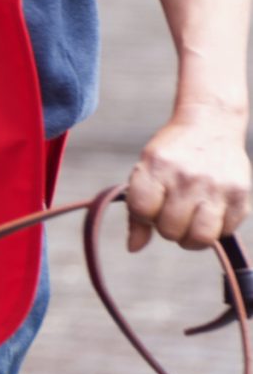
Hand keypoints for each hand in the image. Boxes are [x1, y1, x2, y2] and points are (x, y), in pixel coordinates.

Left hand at [125, 111, 252, 251]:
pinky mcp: (240, 194)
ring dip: (191, 238)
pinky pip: (225, 232)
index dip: (143, 214)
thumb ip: (137, 210)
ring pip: (200, 238)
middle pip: (170, 230)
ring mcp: (216, 186)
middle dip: (168, 227)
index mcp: (157, 166)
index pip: (142, 211)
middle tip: (173, 211)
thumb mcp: (146, 170)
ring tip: (190, 222)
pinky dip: (216, 229)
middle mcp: (187, 177)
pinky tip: (210, 211)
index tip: (151, 204)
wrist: (210, 124)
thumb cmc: (172, 156)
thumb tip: (133, 248)